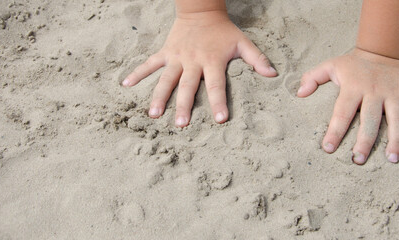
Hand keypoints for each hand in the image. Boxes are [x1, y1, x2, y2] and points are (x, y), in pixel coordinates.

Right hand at [123, 11, 276, 126]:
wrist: (201, 10)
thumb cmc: (224, 31)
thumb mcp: (242, 42)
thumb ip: (257, 59)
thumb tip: (273, 75)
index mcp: (213, 61)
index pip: (217, 85)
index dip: (219, 102)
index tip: (220, 120)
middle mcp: (193, 61)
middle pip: (188, 86)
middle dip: (183, 105)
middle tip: (180, 124)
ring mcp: (177, 57)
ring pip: (166, 79)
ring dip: (159, 96)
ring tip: (153, 114)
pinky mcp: (165, 52)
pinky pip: (149, 64)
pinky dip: (137, 73)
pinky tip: (125, 85)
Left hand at [298, 48, 398, 164]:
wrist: (383, 48)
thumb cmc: (353, 64)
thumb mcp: (330, 65)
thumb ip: (312, 78)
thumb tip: (299, 93)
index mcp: (353, 88)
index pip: (342, 113)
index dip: (335, 131)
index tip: (328, 149)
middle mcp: (374, 93)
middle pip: (370, 121)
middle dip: (364, 142)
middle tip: (358, 160)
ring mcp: (394, 94)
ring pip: (397, 119)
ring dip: (396, 140)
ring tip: (392, 159)